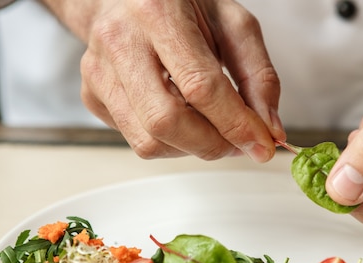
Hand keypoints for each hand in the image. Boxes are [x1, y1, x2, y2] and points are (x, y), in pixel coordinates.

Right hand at [42, 0, 284, 160]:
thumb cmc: (182, 7)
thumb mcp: (232, 24)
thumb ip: (258, 75)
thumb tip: (269, 129)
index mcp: (158, 14)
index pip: (199, 86)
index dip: (235, 124)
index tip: (262, 145)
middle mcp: (120, 43)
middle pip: (167, 122)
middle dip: (212, 145)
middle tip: (238, 143)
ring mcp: (99, 73)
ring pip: (150, 142)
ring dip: (192, 148)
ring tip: (211, 127)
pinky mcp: (92, 97)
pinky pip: (138, 142)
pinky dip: (172, 142)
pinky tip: (182, 117)